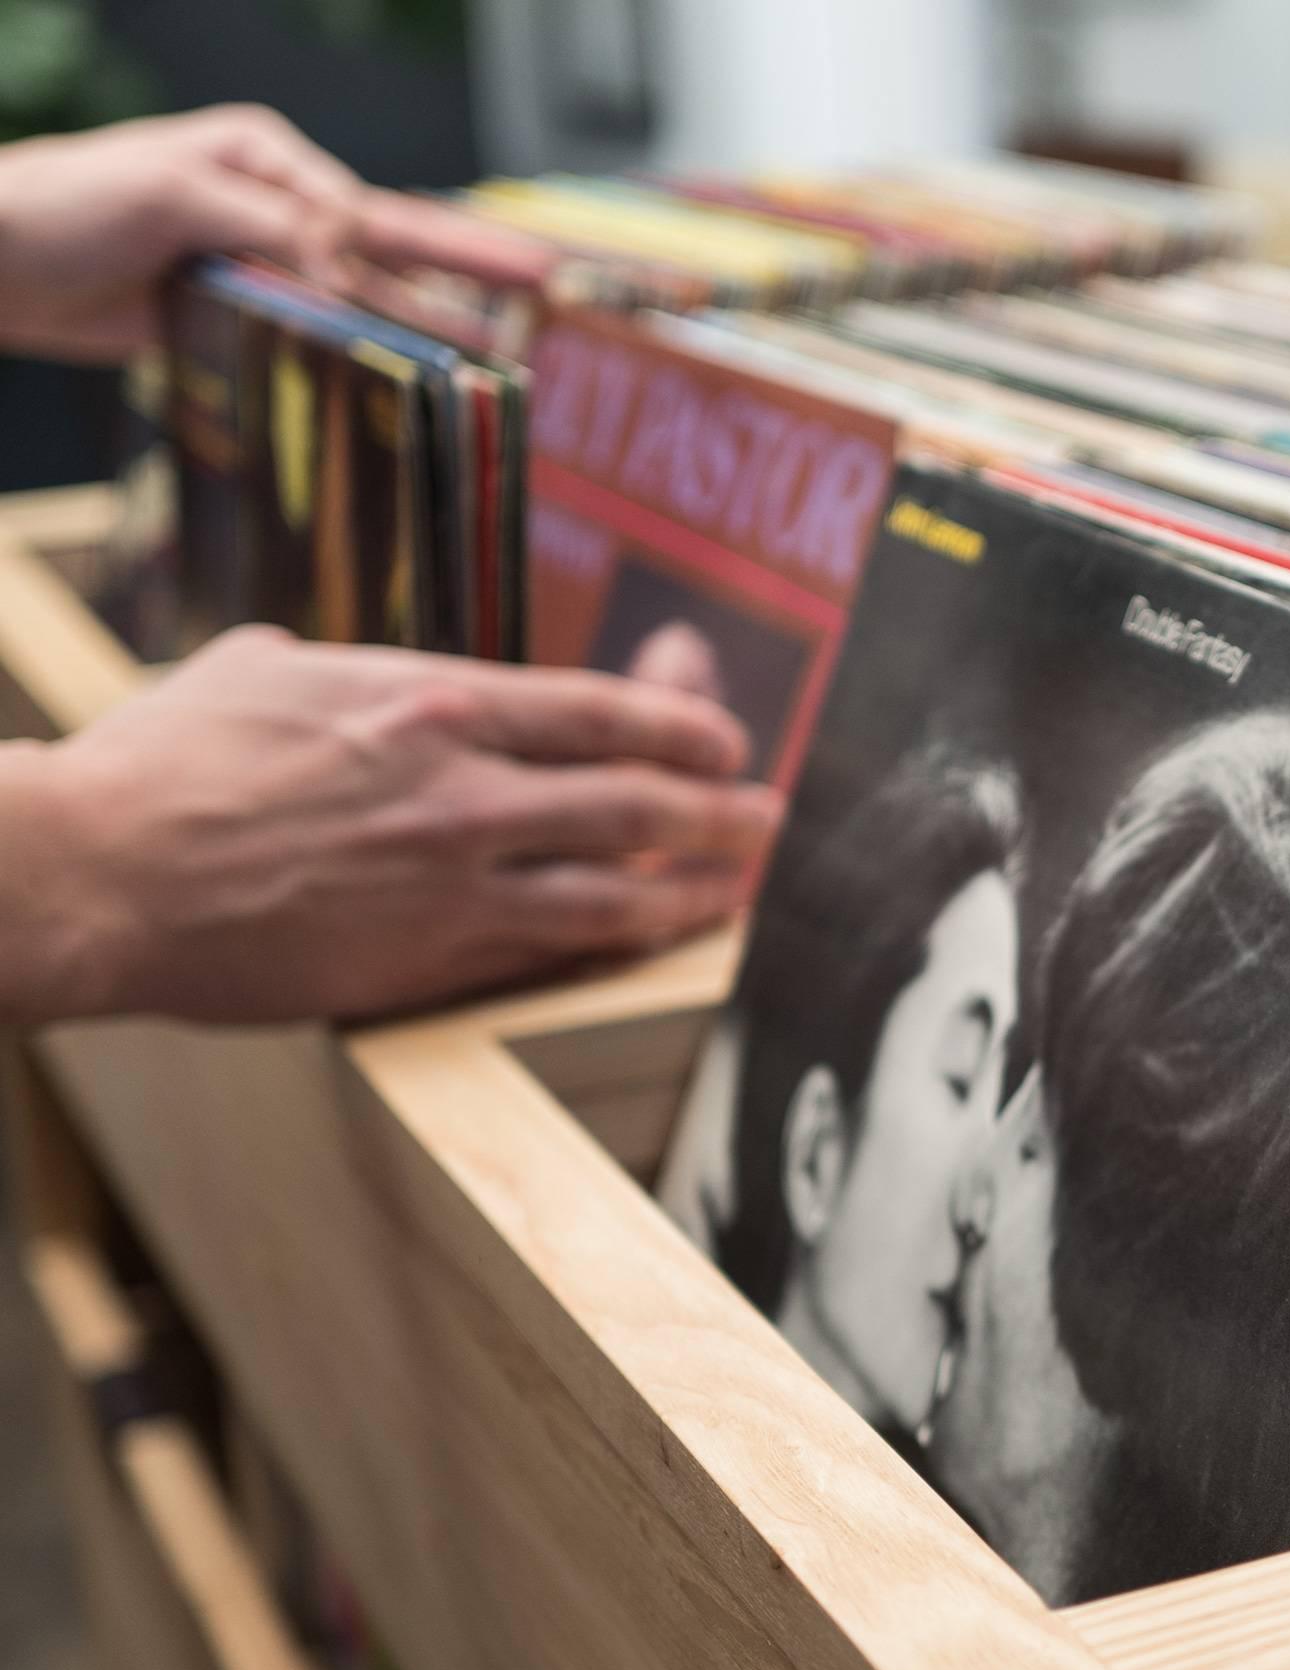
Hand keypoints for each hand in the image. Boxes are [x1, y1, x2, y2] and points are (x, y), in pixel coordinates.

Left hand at [0, 106, 554, 363]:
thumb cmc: (66, 202)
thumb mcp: (174, 192)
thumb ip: (271, 222)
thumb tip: (351, 264)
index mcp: (267, 157)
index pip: (367, 211)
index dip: (436, 250)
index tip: (501, 284)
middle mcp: (275, 207)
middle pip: (389, 249)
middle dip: (467, 273)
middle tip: (544, 285)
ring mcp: (260, 267)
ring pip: (361, 304)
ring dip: (425, 333)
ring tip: (498, 364)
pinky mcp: (239, 321)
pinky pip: (316, 345)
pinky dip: (359, 368)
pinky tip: (404, 395)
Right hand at [0, 625, 783, 1025]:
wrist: (103, 874)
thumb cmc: (164, 764)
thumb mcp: (258, 671)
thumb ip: (334, 670)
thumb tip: (336, 668)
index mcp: (430, 703)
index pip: (598, 711)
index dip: (681, 725)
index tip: (724, 739)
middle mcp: (465, 789)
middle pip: (637, 799)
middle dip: (720, 809)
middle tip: (768, 817)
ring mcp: (454, 881)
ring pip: (618, 888)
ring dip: (697, 888)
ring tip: (745, 889)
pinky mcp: (430, 961)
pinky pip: (554, 956)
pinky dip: (618, 949)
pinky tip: (655, 945)